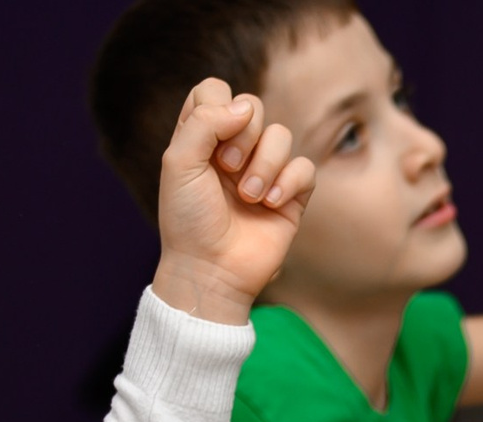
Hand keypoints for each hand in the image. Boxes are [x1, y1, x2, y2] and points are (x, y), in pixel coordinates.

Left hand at [151, 79, 317, 324]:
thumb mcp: (179, 164)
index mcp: (201, 137)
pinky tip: (270, 205)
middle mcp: (233, 149)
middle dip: (243, 135)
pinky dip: (289, 183)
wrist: (211, 269)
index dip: (217, 105)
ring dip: (265, 164)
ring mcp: (263, 171)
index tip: (209, 141)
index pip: (215, 91)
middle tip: (227, 169)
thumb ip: (203, 122)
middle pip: (253, 105)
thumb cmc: (188, 220)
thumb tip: (245, 107)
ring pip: (281, 135)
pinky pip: (304, 168)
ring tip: (249, 197)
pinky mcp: (290, 196)